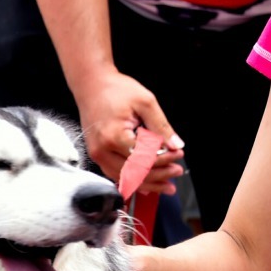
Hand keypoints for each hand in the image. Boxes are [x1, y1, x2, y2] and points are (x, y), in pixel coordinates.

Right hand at [75, 69, 184, 194]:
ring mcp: (97, 154)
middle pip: (135, 173)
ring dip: (147, 183)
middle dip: (159, 174)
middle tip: (177, 171)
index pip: (144, 158)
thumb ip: (161, 126)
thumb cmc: (115, 90)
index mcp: (114, 136)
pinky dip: (133, 181)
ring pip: (125, 179)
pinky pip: (116, 174)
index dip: (165, 160)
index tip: (179, 154)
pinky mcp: (97, 155)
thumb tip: (176, 145)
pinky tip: (147, 185)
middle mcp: (102, 150)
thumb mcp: (145, 102)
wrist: (91, 85)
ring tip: (166, 184)